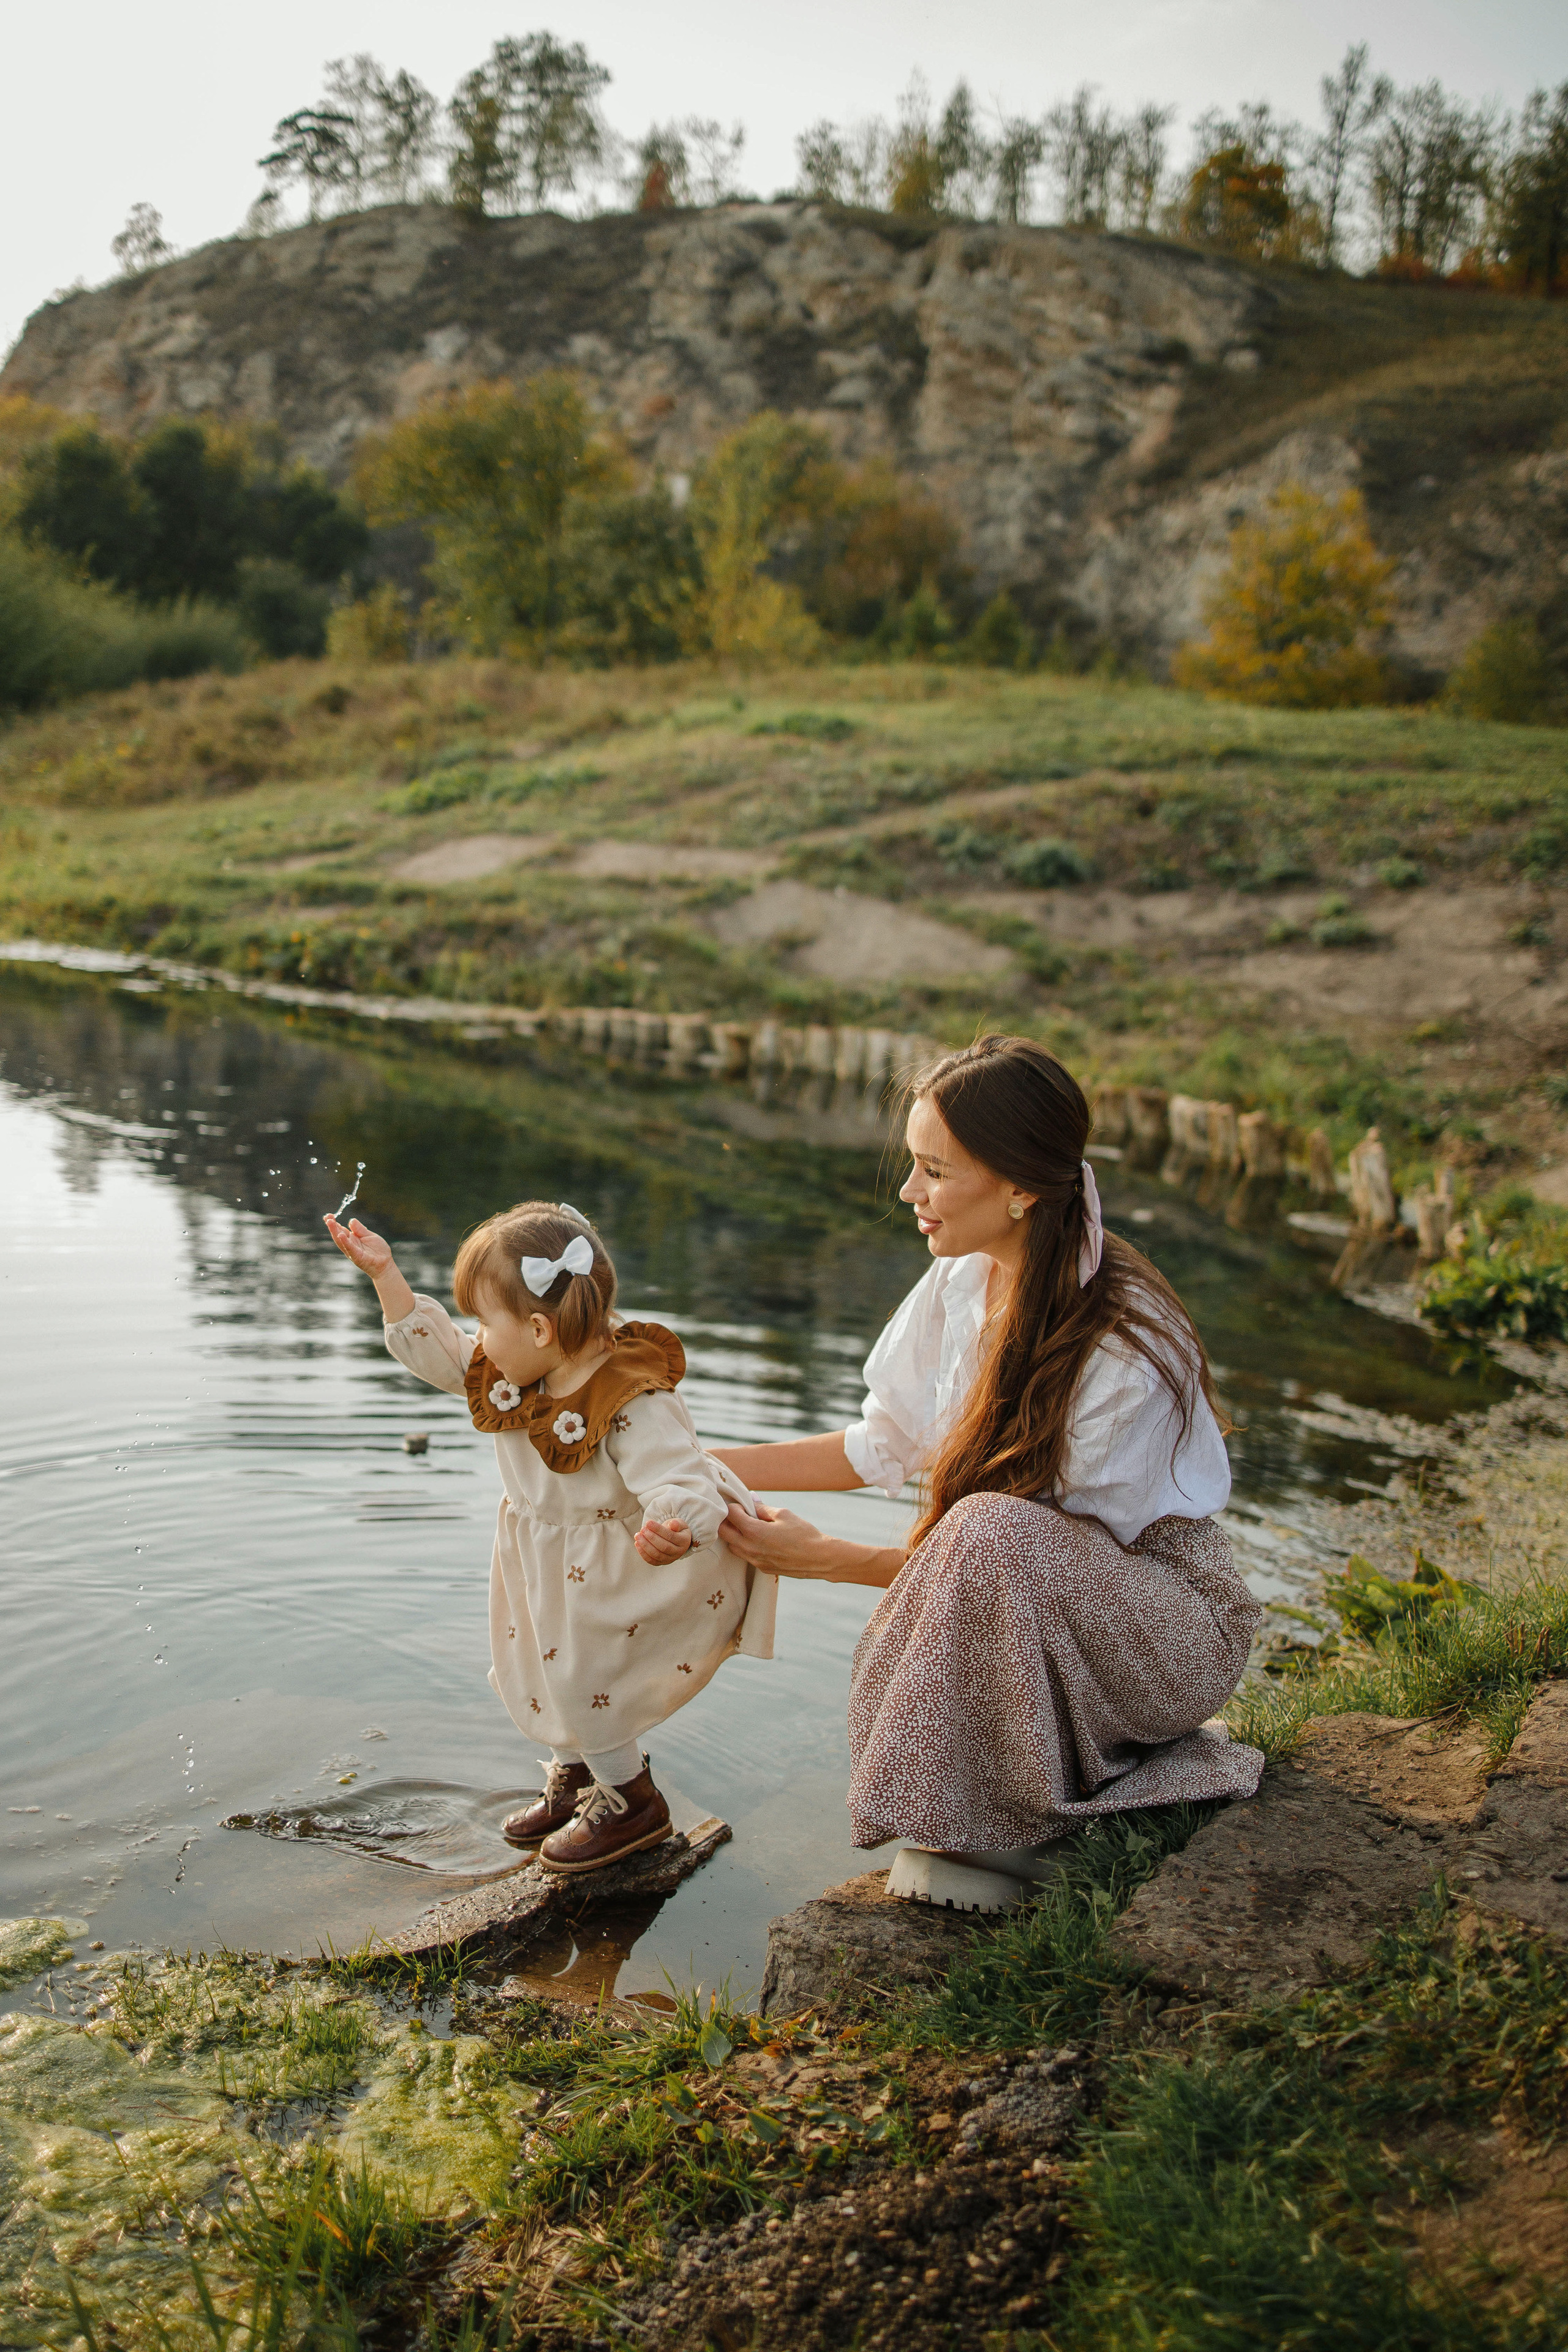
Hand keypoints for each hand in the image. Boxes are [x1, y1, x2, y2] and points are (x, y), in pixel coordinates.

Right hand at [325, 1215, 392, 1274]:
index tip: (329, 1215)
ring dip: (335, 1231)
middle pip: (338, 1234)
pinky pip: (350, 1248)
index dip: (335, 1223)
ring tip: (330, 1222)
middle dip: (332, 1226)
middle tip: (327, 1217)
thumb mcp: (369, 1235)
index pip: (341, 1229)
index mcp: (352, 1239)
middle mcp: (350, 1245)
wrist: (385, 1264)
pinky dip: (345, 1241)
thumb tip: (351, 1220)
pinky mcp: (357, 1257)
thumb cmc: (377, 1250)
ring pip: (341, 1241)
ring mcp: (352, 1251)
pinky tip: (341, 1235)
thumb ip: (360, 1229)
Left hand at [635, 1517, 692, 1563]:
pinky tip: (637, 1543)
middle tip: (642, 1529)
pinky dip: (643, 1553)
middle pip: (663, 1547)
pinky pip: (651, 1561)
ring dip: (645, 1545)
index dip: (658, 1529)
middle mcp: (678, 1552)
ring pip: (657, 1555)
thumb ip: (677, 1524)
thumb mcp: (680, 1523)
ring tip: (638, 1535)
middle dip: (651, 1537)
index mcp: (684, 1541)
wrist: (676, 1540)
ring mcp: (670, 1559)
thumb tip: (672, 1524)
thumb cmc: (676, 1530)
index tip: (648, 1522)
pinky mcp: (661, 1563)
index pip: (670, 1536)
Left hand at [720, 1501, 840, 1577]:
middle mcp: (750, 1548)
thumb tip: (752, 1499)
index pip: (731, 1515)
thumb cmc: (804, 1534)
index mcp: (754, 1532)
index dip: (734, 1506)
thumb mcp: (784, 1515)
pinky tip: (759, 1541)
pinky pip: (745, 1556)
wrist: (819, 1559)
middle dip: (727, 1521)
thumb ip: (763, 1508)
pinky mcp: (762, 1568)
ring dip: (734, 1536)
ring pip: (732, 1547)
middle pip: (723, 1533)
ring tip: (748, 1528)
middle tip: (739, 1515)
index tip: (742, 1505)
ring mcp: (755, 1560)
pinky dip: (746, 1547)